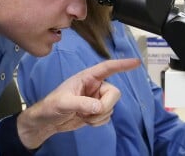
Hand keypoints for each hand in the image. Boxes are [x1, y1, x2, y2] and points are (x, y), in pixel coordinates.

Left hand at [17, 58, 139, 148]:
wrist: (48, 122)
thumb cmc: (51, 106)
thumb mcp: (63, 102)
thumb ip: (81, 103)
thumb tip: (99, 106)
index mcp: (86, 77)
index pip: (107, 68)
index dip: (122, 64)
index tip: (136, 62)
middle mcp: (94, 86)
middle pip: (114, 93)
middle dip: (105, 105)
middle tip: (89, 112)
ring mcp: (96, 99)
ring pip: (111, 107)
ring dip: (98, 116)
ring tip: (82, 115)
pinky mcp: (96, 110)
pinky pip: (107, 116)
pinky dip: (98, 121)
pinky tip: (85, 119)